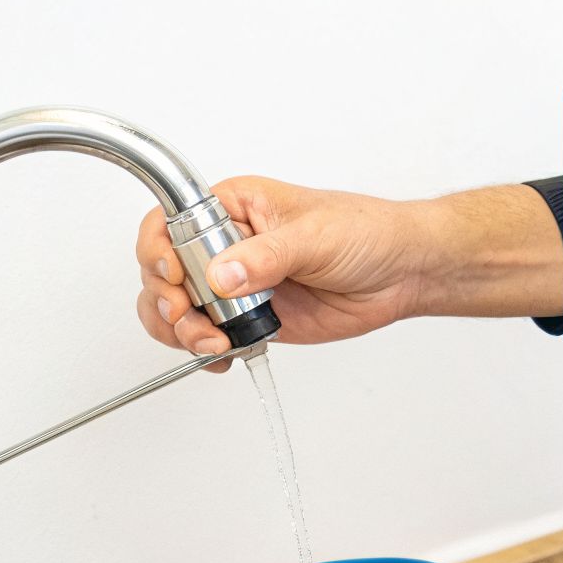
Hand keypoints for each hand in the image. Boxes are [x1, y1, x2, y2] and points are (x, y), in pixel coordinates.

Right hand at [135, 178, 562, 369]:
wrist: (403, 273)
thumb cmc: (367, 233)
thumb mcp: (315, 236)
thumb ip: (266, 257)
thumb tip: (223, 273)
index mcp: (233, 207)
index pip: (170, 223)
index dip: (159, 252)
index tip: (173, 277)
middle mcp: (226, 244)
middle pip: (163, 272)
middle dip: (168, 301)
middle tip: (192, 318)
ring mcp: (235, 285)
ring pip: (177, 308)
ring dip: (182, 331)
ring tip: (212, 343)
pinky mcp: (251, 318)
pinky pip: (207, 335)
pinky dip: (203, 351)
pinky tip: (221, 355)